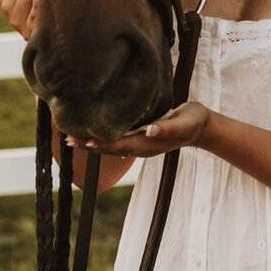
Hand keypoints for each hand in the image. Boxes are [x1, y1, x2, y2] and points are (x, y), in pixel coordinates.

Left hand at [72, 100, 213, 158]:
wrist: (202, 126)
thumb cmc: (194, 122)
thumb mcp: (184, 123)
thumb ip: (168, 127)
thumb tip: (149, 130)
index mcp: (148, 144)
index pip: (119, 145)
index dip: (100, 143)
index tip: (83, 140)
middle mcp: (141, 146)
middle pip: (110, 148)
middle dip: (89, 144)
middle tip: (67, 139)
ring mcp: (140, 143)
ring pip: (111, 144)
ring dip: (92, 141)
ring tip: (73, 138)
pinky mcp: (141, 136)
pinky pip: (118, 138)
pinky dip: (103, 135)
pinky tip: (94, 131)